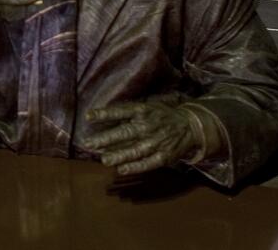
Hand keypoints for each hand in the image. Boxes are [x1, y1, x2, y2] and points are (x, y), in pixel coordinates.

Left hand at [84, 102, 199, 175]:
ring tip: (104, 160)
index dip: (104, 114)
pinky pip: (147, 163)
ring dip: (118, 155)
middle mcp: (148, 126)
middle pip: (125, 132)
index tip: (88, 117)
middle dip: (106, 139)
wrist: (189, 125)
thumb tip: (101, 119)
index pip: (121, 111)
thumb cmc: (160, 116)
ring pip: (135, 150)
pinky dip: (135, 167)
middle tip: (88, 144)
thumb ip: (126, 114)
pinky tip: (121, 170)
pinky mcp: (164, 156)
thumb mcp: (145, 107)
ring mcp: (156, 142)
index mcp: (143, 111)